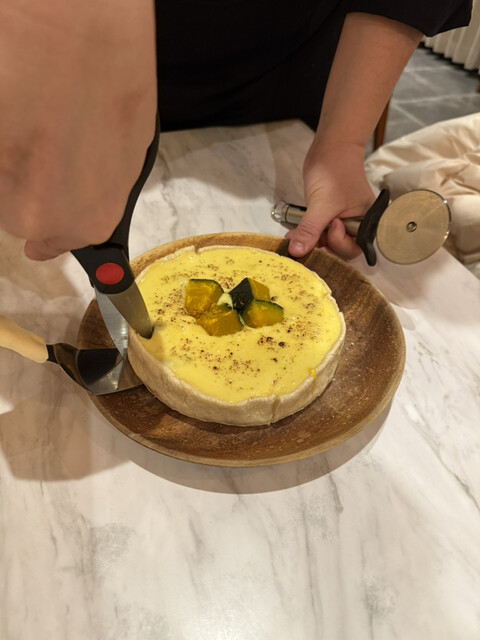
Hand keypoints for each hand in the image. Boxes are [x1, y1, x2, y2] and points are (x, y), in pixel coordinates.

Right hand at [0, 1, 155, 260]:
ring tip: (28, 112)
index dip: (50, 229)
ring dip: (11, 155)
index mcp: (85, 221)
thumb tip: (84, 208)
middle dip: (30, 180)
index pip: (55, 242)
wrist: (74, 28)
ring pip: (0, 184)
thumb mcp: (128, 151)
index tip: (41, 232)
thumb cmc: (115, 81)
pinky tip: (13, 103)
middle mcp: (32, 216)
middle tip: (42, 135)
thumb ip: (100, 191)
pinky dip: (1, 136)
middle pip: (20, 212)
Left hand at [286, 141, 375, 258]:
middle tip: (309, 235)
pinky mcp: (330, 218)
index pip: (353, 249)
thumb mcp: (321, 204)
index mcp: (367, 223)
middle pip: (340, 250)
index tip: (331, 225)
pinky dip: (308, 234)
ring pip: (327, 243)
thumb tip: (297, 252)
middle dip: (323, 245)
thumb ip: (310, 230)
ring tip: (295, 237)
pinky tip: (294, 235)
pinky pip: (320, 233)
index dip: (339, 243)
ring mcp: (343, 222)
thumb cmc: (335, 170)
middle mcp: (358, 225)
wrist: (330, 148)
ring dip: (311, 241)